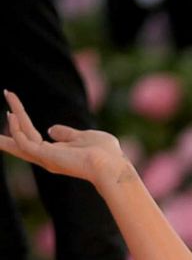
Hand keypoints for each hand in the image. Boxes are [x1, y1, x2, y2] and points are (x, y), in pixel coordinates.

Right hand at [1, 89, 125, 193]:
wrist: (112, 165)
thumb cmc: (105, 153)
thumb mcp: (84, 137)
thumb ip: (66, 134)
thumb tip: (51, 129)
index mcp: (56, 154)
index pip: (31, 139)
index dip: (20, 124)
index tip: (11, 110)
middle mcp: (47, 158)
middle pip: (19, 141)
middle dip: (7, 128)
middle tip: (2, 103)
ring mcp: (45, 158)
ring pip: (20, 138)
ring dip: (14, 117)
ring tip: (8, 94)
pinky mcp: (46, 156)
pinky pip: (24, 141)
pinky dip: (17, 129)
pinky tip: (13, 114)